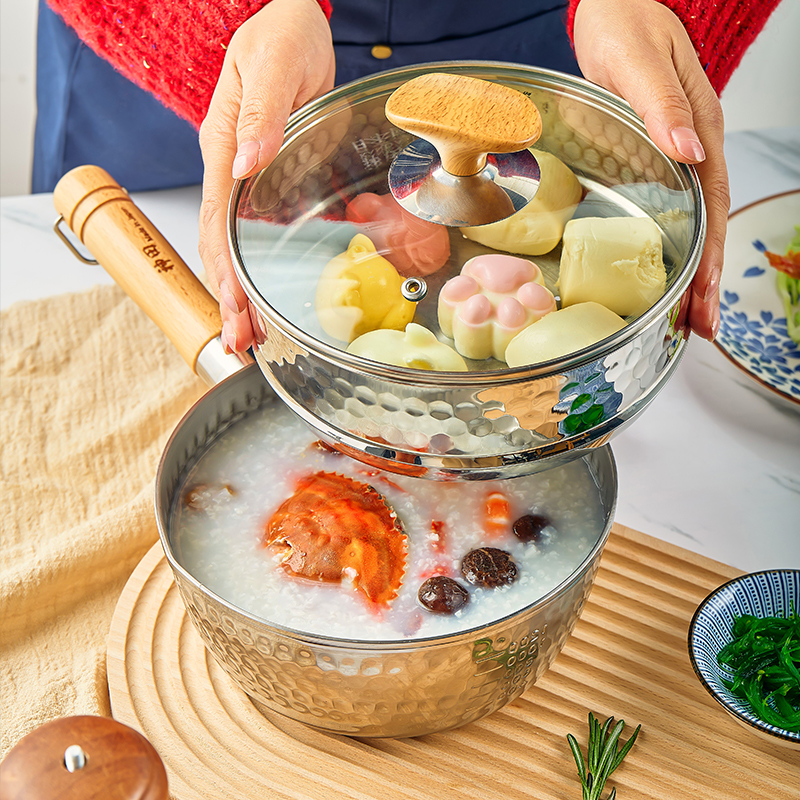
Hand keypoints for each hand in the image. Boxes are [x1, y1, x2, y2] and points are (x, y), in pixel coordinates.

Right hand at [198, 0, 334, 352]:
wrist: (297, 26)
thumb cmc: (281, 36)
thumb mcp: (272, 65)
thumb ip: (260, 114)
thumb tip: (246, 164)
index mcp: (223, 147)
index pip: (217, 221)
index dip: (224, 268)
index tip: (235, 307)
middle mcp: (232, 170)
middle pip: (223, 245)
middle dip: (230, 296)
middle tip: (243, 342)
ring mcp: (251, 179)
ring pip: (240, 245)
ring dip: (245, 292)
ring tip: (254, 335)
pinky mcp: (274, 182)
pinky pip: (265, 231)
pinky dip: (266, 267)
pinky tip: (276, 295)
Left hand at [573, 0, 729, 339]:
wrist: (613, 6)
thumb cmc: (626, 23)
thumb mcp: (642, 59)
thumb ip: (664, 104)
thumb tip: (688, 149)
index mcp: (698, 128)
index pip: (712, 202)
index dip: (711, 254)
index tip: (706, 296)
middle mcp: (691, 148)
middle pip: (707, 223)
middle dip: (705, 278)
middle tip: (698, 327)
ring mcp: (673, 155)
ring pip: (691, 222)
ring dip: (690, 271)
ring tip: (685, 317)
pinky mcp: (650, 158)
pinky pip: (668, 209)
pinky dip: (670, 246)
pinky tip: (662, 272)